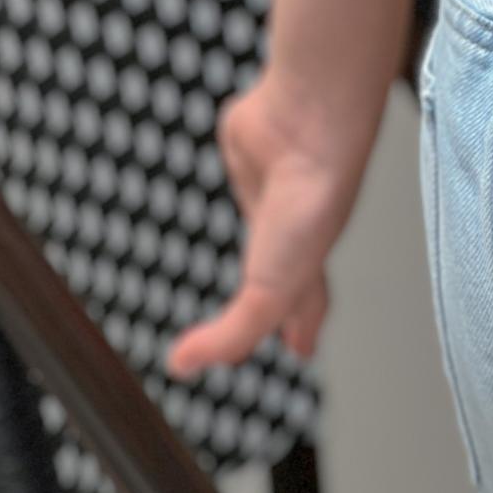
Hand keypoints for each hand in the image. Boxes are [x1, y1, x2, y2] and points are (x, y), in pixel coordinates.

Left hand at [167, 72, 367, 375]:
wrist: (306, 127)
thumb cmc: (310, 202)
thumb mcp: (270, 290)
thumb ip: (231, 334)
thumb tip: (181, 365)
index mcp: (308, 264)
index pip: (305, 306)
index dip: (302, 329)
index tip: (301, 350)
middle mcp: (293, 230)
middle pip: (283, 269)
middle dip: (276, 295)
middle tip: (262, 314)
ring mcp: (270, 192)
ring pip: (258, 224)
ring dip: (253, 240)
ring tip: (248, 252)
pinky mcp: (245, 156)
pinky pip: (235, 175)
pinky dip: (229, 183)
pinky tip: (227, 182)